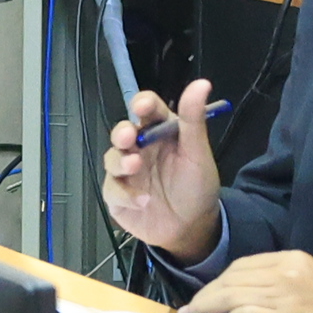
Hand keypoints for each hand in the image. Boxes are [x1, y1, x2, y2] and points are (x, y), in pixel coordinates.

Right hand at [100, 78, 224, 260]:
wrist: (192, 228)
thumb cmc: (196, 187)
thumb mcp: (198, 153)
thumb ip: (193, 120)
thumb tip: (201, 84)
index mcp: (160, 133)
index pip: (147, 110)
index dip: (142, 105)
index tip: (142, 107)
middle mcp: (140, 148)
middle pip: (122, 132)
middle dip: (121, 133)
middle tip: (128, 138)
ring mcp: (126, 172)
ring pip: (111, 158)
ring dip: (121, 161)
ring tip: (134, 168)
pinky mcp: (117, 195)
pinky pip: (113, 189)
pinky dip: (126, 195)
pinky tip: (144, 201)